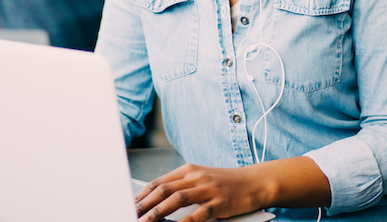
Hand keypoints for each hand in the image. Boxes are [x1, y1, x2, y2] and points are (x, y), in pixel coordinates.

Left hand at [133, 163, 269, 221]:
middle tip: (132, 214)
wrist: (255, 182)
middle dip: (145, 204)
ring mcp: (208, 189)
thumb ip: (182, 187)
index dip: (143, 194)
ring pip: (177, 199)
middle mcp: (196, 177)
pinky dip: (185, 221)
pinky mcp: (219, 202)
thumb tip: (158, 202)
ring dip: (158, 212)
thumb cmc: (227, 183)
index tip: (131, 205)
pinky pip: (199, 213)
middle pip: (164, 189)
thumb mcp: (202, 179)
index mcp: (189, 170)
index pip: (159, 182)